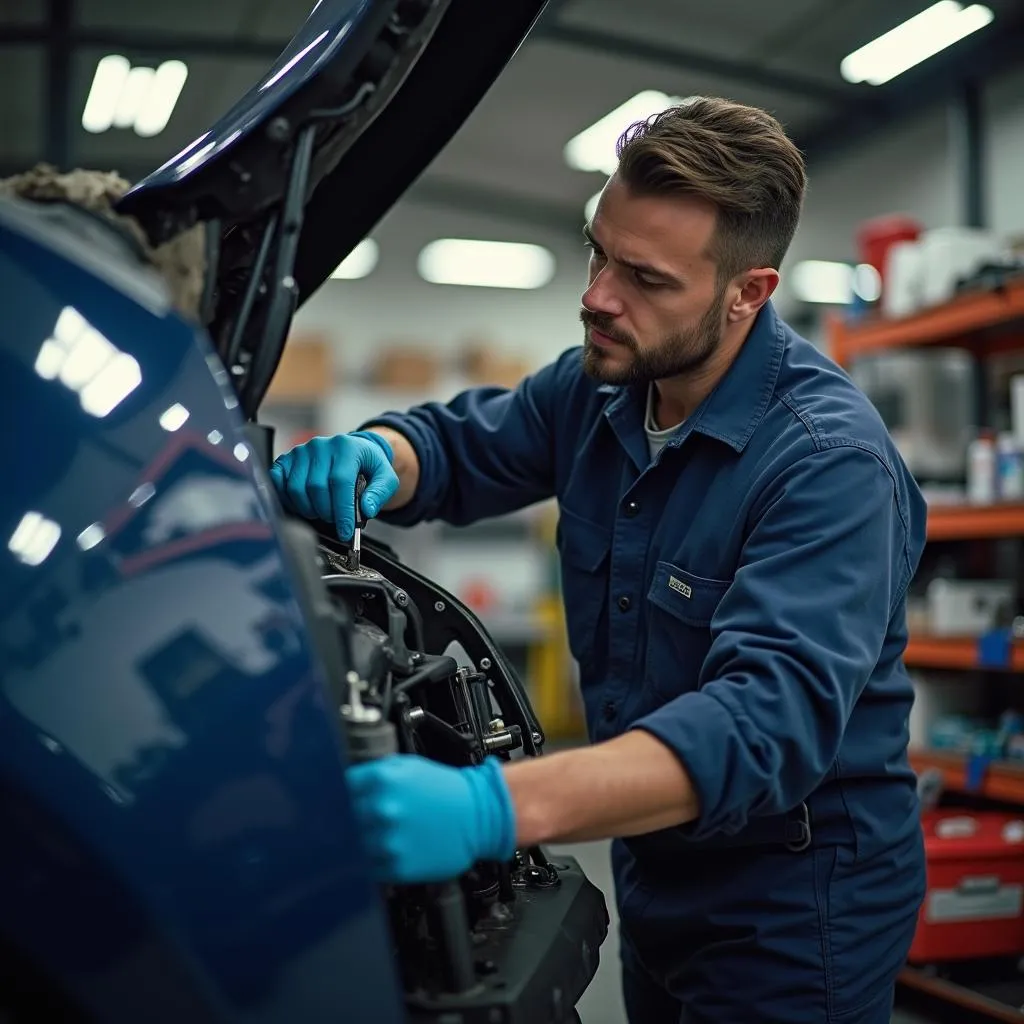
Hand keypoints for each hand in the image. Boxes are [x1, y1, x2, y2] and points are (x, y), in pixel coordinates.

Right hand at [270, 431, 398, 540]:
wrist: (353, 449)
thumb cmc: (367, 464)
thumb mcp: (385, 476)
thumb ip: (380, 492)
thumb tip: (367, 509)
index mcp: (346, 447)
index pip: (340, 482)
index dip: (342, 511)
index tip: (345, 531)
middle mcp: (321, 446)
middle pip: (316, 488)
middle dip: (326, 512)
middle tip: (335, 520)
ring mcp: (301, 451)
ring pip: (297, 489)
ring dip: (309, 509)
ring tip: (322, 512)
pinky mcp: (287, 459)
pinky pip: (279, 483)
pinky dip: (289, 500)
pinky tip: (303, 505)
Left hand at [347, 755, 516, 883]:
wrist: (478, 815)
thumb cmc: (444, 790)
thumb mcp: (406, 766)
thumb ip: (372, 773)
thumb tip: (342, 781)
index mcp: (381, 780)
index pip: (336, 788)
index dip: (331, 794)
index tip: (329, 799)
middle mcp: (382, 810)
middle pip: (338, 819)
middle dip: (338, 820)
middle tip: (341, 822)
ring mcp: (388, 841)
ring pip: (349, 847)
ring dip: (350, 844)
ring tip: (364, 838)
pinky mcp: (397, 866)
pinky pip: (366, 868)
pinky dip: (366, 863)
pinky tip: (376, 852)